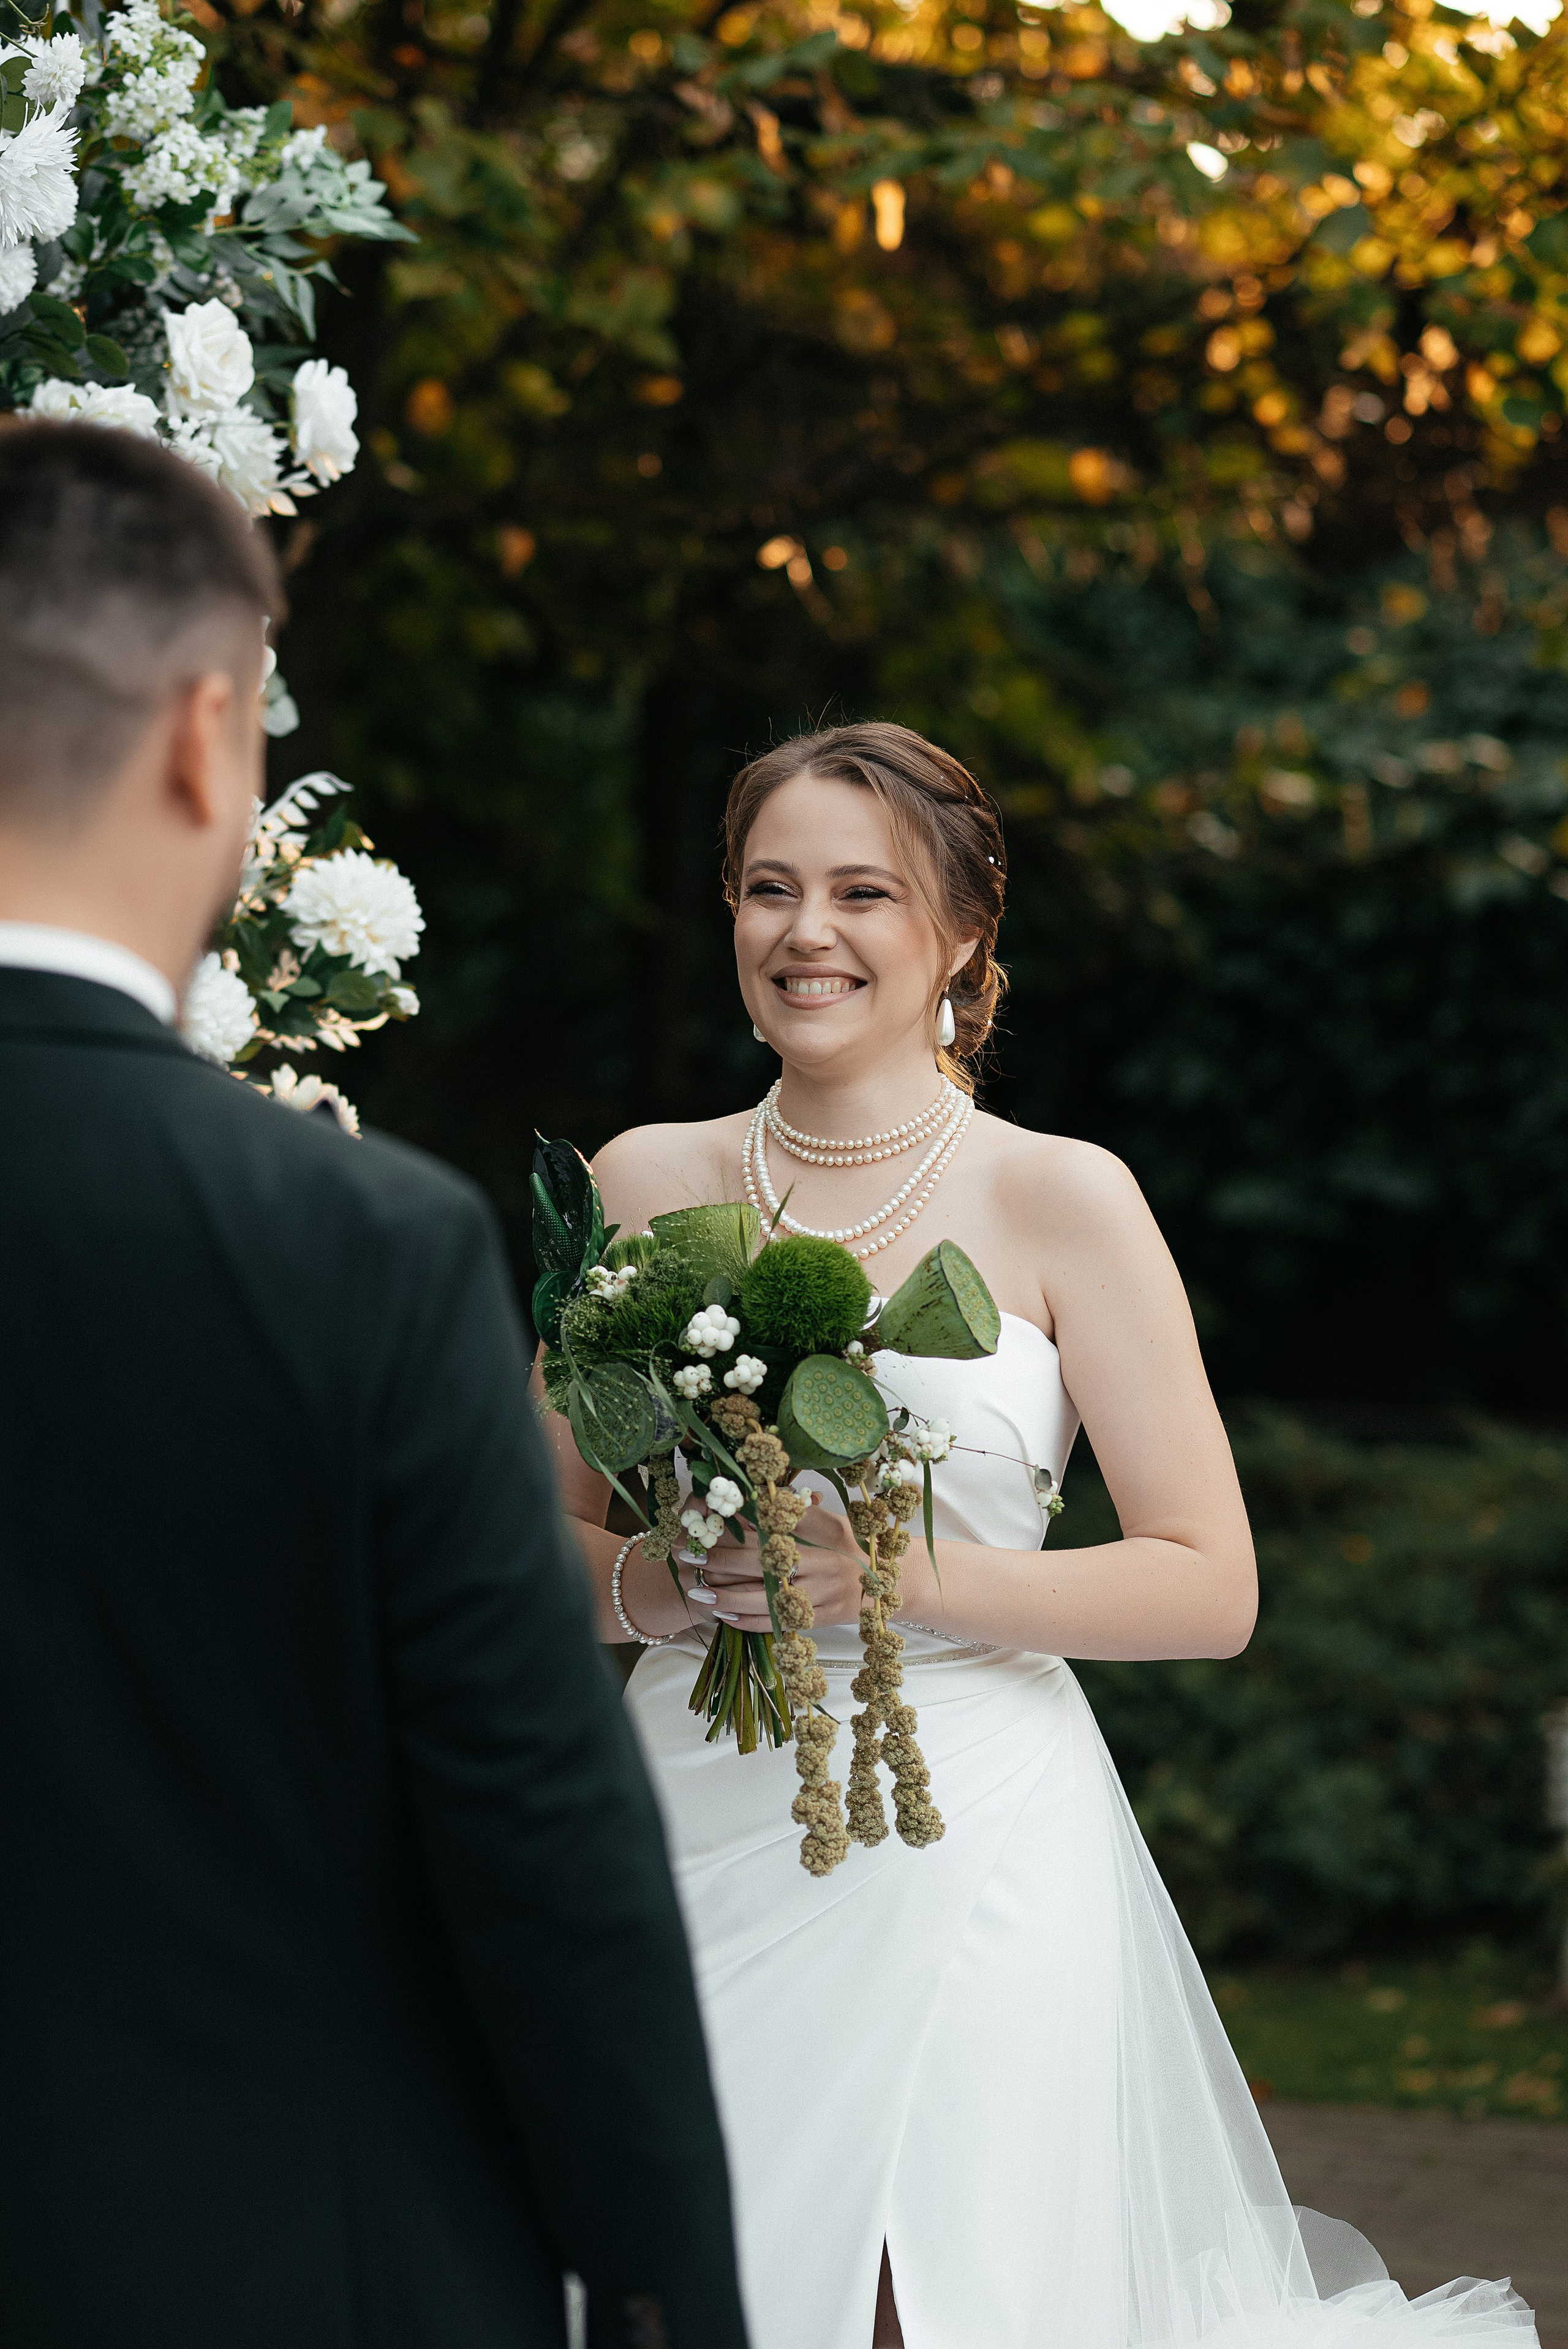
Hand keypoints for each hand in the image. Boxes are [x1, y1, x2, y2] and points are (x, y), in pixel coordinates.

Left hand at [680, 1497, 865, 1633]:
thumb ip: (800, 1514)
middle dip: (723, 1564)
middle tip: (689, 1558)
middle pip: (764, 1569)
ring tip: (698, 1594)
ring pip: (767, 1603)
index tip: (705, 1531)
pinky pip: (778, 1625)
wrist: (892, 1584)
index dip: (736, 1536)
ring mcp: (820, 1602)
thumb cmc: (856, 1546)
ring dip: (728, 1599)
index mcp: (822, 1545)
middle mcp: (821, 1574)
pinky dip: (750, 1623)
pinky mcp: (818, 1624)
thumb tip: (761, 1498)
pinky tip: (725, 1617)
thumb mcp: (833, 1523)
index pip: (773, 1538)